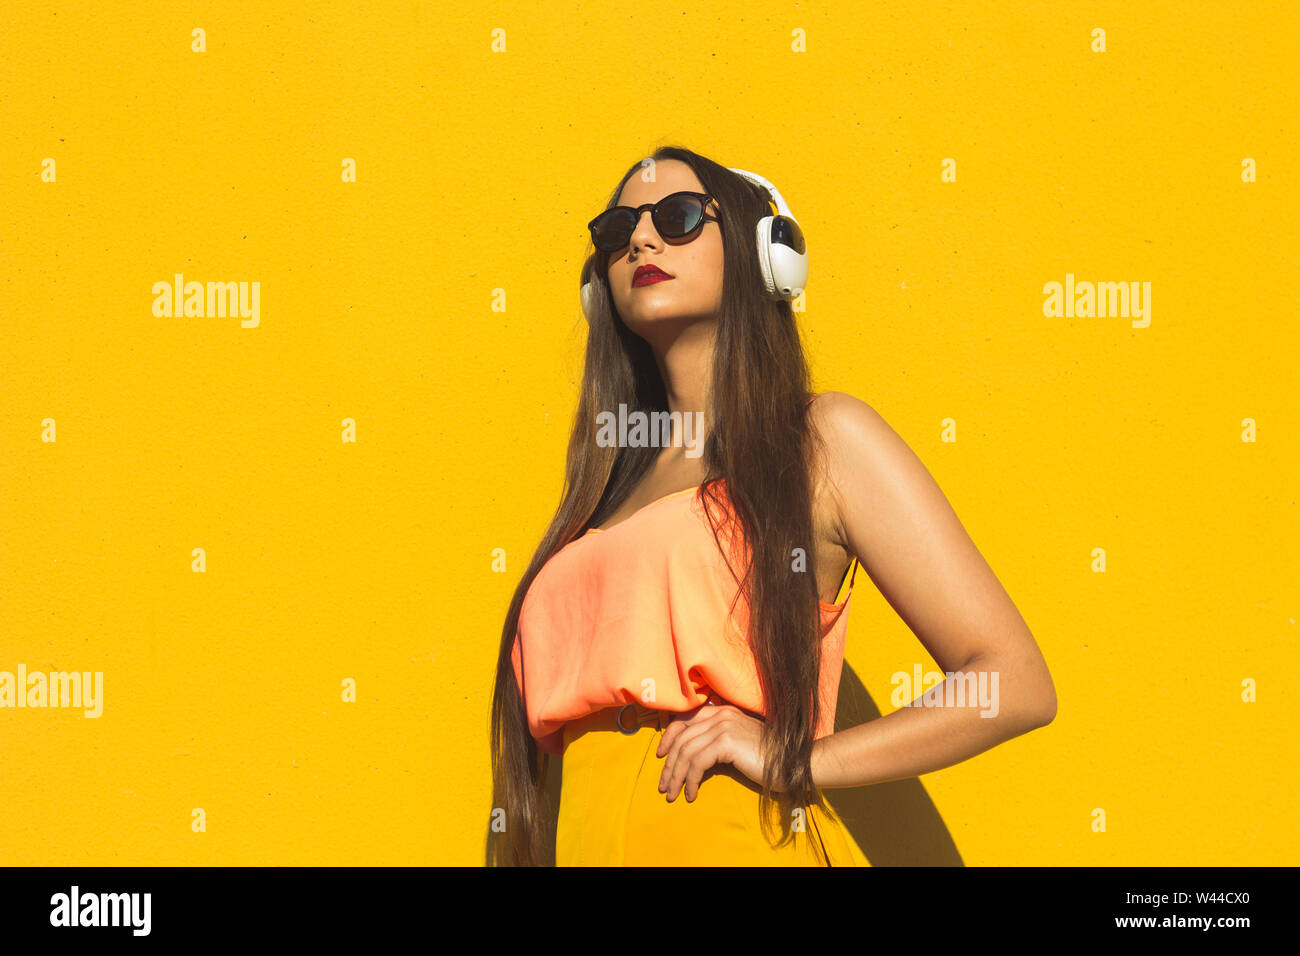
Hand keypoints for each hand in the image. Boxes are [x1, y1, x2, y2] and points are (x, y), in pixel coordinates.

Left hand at [655, 701, 781, 800]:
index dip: (668, 738)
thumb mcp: (737, 742)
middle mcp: (720, 714)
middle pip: (682, 738)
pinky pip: (697, 763)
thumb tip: (691, 756)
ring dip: (676, 776)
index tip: (660, 756)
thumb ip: (717, 739)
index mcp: (721, 711)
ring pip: (686, 752)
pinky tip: (692, 794)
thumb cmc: (766, 758)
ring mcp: (723, 726)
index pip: (684, 720)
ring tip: (673, 794)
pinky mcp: (726, 742)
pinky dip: (691, 780)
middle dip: (669, 764)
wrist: (791, 762)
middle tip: (664, 786)